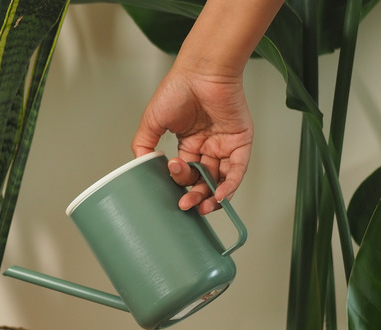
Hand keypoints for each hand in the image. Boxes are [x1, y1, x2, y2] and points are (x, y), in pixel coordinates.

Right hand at [131, 65, 252, 214]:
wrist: (200, 72)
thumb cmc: (177, 89)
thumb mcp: (151, 121)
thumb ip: (143, 145)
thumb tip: (140, 167)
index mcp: (188, 142)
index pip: (185, 171)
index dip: (178, 180)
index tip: (170, 180)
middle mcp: (207, 145)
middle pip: (203, 180)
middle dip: (194, 195)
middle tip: (186, 204)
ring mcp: (225, 144)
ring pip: (221, 179)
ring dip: (213, 196)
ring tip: (203, 206)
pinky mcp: (240, 141)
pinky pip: (238, 169)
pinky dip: (230, 185)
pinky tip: (219, 195)